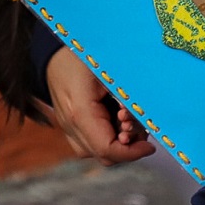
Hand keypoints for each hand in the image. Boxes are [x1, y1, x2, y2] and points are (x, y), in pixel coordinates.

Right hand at [47, 50, 154, 165]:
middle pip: (103, 155)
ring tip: (126, 119)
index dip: (132, 152)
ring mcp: (67, 126)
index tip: (150, 145)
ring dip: (118, 142)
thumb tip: (148, 118)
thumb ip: (128, 97)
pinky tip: (115, 119)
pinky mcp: (69, 125)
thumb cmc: (84, 54)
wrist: (55, 49)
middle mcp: (70, 124)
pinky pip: (89, 143)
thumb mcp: (111, 72)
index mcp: (80, 111)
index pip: (107, 149)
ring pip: (96, 152)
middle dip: (127, 147)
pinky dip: (107, 137)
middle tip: (138, 126)